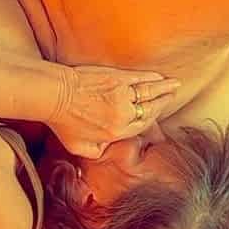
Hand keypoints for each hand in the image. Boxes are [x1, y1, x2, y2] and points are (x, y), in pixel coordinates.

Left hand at [48, 65, 179, 158]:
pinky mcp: (117, 77)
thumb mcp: (79, 147)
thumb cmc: (62, 121)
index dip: (152, 119)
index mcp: (117, 132)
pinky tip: (159, 76)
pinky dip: (152, 77)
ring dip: (164, 87)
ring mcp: (122, 94)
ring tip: (175, 84)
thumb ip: (98, 151)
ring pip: (150, 91)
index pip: (141, 126)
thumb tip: (108, 149)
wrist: (54, 94)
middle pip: (151, 108)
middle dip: (164, 101)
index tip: (157, 113)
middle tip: (173, 95)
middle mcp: (124, 114)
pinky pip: (140, 78)